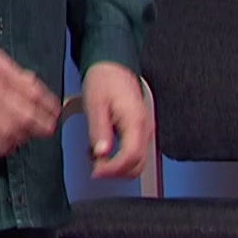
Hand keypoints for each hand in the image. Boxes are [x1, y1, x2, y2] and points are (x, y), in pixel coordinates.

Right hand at [0, 30, 59, 157]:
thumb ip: (7, 66)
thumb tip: (28, 82)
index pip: (32, 92)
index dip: (48, 106)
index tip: (53, 111)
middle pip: (25, 117)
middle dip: (41, 126)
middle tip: (45, 129)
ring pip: (8, 133)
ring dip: (21, 138)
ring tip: (24, 136)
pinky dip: (0, 146)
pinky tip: (4, 143)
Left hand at [82, 61, 152, 179]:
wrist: (113, 65)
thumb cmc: (104, 80)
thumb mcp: (95, 105)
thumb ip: (99, 131)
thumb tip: (101, 154)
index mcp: (135, 122)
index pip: (131, 157)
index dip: (113, 169)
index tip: (96, 172)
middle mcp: (144, 129)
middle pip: (137, 165)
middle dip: (115, 172)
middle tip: (93, 168)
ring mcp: (143, 130)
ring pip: (136, 161)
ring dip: (116, 166)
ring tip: (94, 157)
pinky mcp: (138, 130)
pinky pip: (132, 152)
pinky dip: (118, 158)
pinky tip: (100, 150)